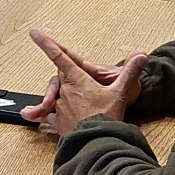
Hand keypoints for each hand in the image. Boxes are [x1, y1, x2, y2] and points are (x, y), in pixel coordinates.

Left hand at [19, 29, 148, 136]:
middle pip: (59, 76)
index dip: (46, 43)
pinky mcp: (57, 122)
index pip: (59, 56)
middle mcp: (65, 90)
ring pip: (53, 95)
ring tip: (56, 99)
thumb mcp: (120, 93)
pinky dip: (41, 113)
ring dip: (54, 95)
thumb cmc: (107, 117)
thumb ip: (130, 73)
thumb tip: (142, 55)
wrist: (97, 142)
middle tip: (73, 76)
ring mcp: (59, 106)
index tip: (34, 32)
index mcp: (77, 79)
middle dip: (64, 75)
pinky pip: (46, 114)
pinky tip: (32, 115)